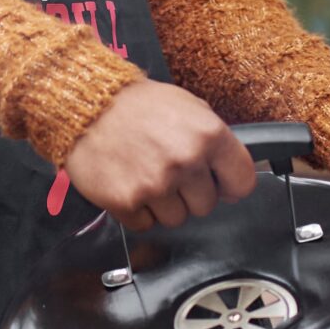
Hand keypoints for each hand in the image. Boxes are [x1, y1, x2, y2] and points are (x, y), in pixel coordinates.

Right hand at [63, 79, 259, 230]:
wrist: (86, 103)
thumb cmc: (137, 105)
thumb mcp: (189, 107)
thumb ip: (214, 142)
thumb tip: (229, 177)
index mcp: (208, 135)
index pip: (242, 182)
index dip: (229, 184)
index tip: (218, 182)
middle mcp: (185, 161)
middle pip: (207, 205)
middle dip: (190, 193)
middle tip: (168, 170)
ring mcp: (156, 184)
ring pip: (177, 219)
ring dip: (163, 204)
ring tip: (146, 174)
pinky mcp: (127, 202)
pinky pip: (146, 224)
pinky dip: (138, 210)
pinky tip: (129, 183)